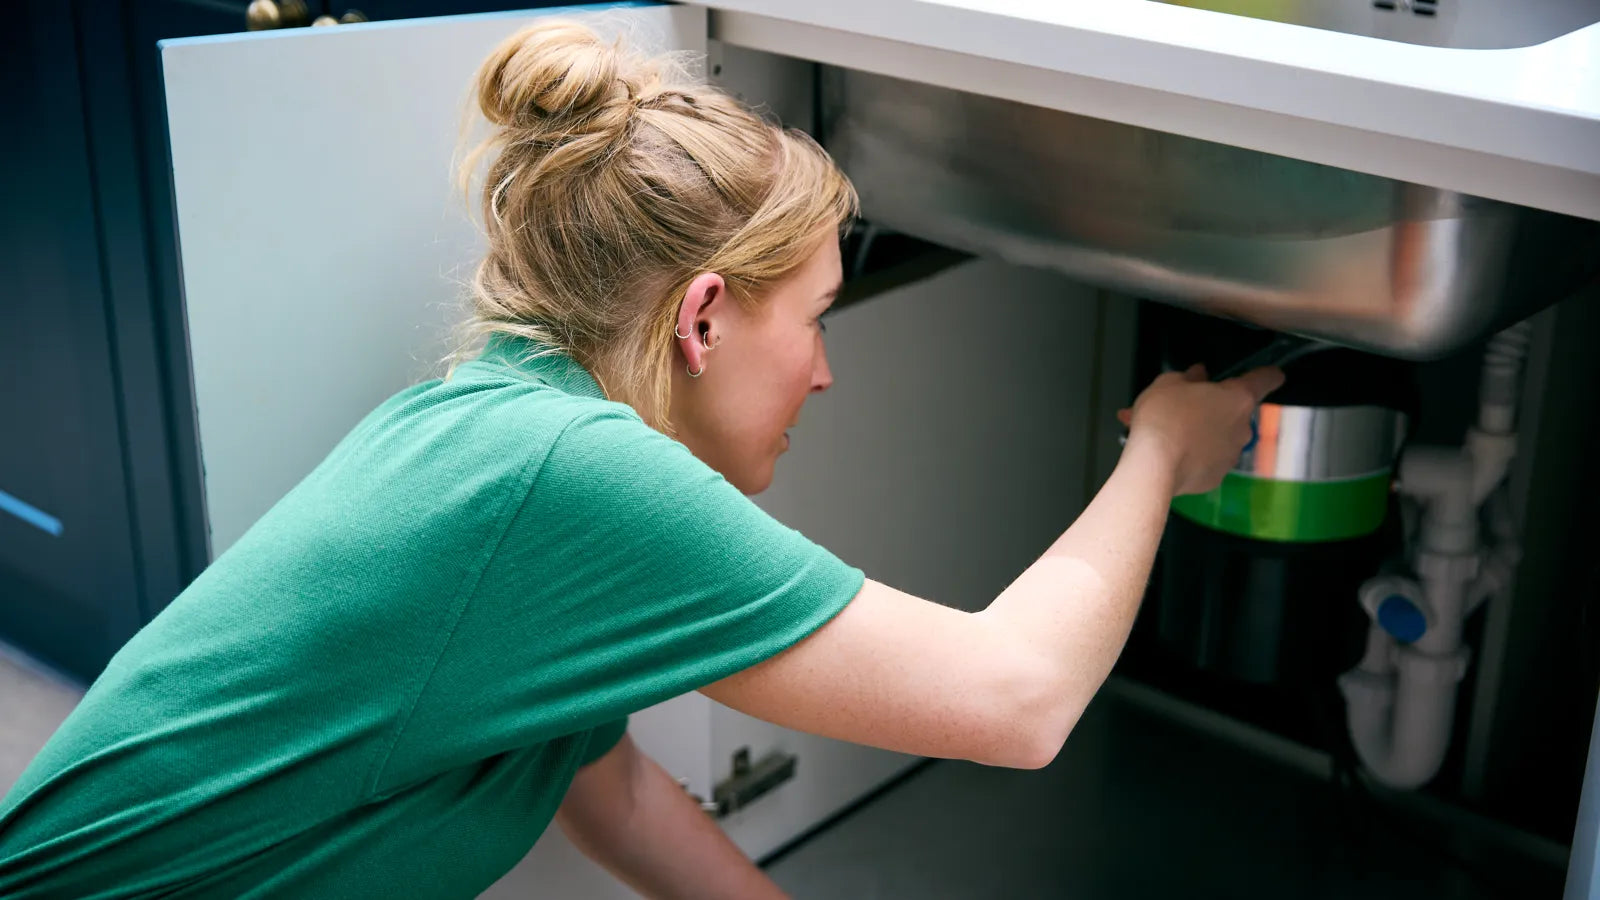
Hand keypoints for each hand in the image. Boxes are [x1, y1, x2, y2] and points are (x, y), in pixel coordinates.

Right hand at [1116, 364, 1284, 496]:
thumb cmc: (1163, 417)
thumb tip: (1199, 375)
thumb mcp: (1167, 384)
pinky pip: (1210, 460)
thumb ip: (1188, 377)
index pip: (1267, 379)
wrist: (1153, 466)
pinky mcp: (1217, 477)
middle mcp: (1243, 427)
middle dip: (1219, 408)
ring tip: (1175, 435)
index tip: (1265, 374)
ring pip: (1224, 438)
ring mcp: (1232, 455)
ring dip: (1207, 433)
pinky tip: (1174, 455)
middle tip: (1191, 409)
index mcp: (1238, 398)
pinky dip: (1197, 456)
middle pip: (1238, 412)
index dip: (1266, 374)